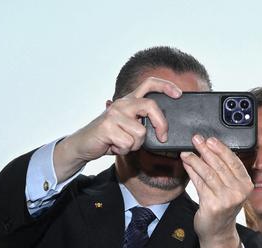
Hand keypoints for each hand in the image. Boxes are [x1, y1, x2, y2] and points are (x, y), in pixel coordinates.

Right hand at [53, 77, 180, 180]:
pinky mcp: (107, 126)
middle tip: (163, 137)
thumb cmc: (108, 137)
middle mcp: (122, 104)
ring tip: (122, 143)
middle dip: (161, 124)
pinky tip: (114, 146)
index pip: (149, 84)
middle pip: (151, 106)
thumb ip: (141, 123)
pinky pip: (128, 143)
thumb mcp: (127, 127)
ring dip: (135, 144)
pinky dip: (124, 150)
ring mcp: (114, 114)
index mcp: (128, 101)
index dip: (166, 86)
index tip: (178, 94)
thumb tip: (163, 130)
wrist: (83, 145)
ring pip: (141, 132)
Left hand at [181, 135, 252, 247]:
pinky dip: (192, 171)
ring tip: (187, 152)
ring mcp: (226, 199)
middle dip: (206, 150)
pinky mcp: (212, 205)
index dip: (221, 148)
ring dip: (196, 160)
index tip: (210, 140)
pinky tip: (186, 164)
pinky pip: (200, 183)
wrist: (218, 233)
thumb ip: (221, 172)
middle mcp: (239, 192)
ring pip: (209, 172)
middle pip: (220, 165)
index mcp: (246, 185)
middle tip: (196, 140)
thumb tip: (206, 150)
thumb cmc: (222, 209)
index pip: (234, 161)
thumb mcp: (227, 189)